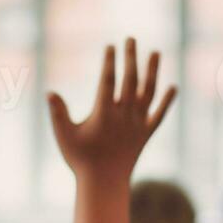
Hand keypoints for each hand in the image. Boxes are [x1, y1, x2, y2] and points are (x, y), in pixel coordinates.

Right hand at [47, 39, 175, 187]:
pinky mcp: (146, 134)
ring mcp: (137, 124)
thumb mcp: (64, 135)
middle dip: (131, 58)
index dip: (109, 62)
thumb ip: (58, 113)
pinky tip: (173, 86)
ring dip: (153, 71)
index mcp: (103, 113)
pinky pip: (159, 114)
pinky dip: (166, 101)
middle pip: (130, 80)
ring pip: (148, 92)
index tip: (110, 46)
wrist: (104, 183)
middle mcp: (123, 115)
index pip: (107, 81)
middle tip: (131, 39)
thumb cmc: (80, 159)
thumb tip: (49, 92)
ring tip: (155, 52)